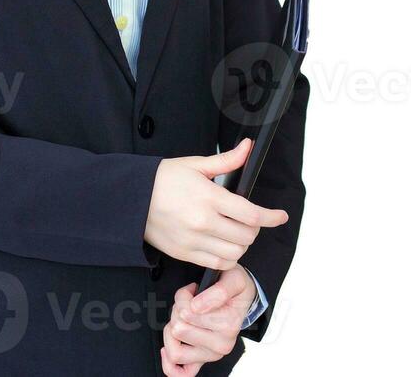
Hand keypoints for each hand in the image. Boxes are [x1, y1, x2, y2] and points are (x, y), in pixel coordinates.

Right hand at [144, 138, 288, 270]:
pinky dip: (227, 257)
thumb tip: (248, 148)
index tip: (280, 216)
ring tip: (237, 232)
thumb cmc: (163, 179)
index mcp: (209, 197)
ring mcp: (194, 241)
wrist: (131, 199)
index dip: (271, 216)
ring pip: (235, 253)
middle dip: (255, 228)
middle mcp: (203, 222)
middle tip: (251, 220)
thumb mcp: (196, 164)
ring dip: (242, 244)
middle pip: (247, 236)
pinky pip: (217, 263)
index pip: (251, 214)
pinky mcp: (185, 254)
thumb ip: (227, 161)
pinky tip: (224, 244)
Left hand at [160, 269, 253, 375]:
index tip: (193, 290)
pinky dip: (169, 364)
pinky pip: (181, 373)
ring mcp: (210, 355)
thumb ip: (219, 291)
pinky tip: (168, 348)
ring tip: (182, 319)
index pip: (187, 312)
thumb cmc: (236, 289)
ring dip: (172, 330)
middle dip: (178, 311)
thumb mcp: (234, 279)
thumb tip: (197, 306)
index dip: (184, 296)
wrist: (243, 299)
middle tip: (189, 303)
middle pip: (178, 329)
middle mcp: (221, 344)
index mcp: (229, 325)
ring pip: (175, 350)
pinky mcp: (201, 362)